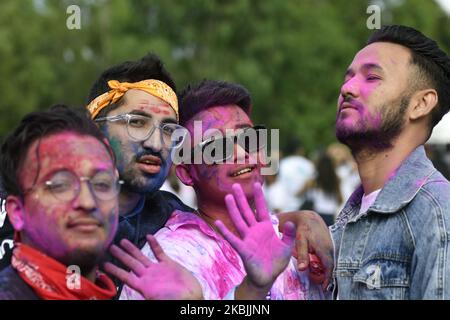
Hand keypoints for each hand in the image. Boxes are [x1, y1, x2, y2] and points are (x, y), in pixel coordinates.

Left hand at [104, 235, 202, 299]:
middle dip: (121, 255)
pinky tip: (149, 236)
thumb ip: (147, 298)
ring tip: (123, 241)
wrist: (190, 298)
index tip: (104, 264)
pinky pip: (159, 252)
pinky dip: (154, 244)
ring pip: (142, 256)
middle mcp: (148, 276)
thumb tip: (130, 302)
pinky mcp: (169, 264)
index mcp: (143, 286)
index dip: (115, 270)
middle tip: (110, 246)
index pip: (125, 276)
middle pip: (131, 263)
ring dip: (133, 249)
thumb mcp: (156, 301)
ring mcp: (158, 269)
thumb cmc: (174, 301)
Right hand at [215, 182, 295, 297]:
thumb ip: (289, 234)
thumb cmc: (276, 261)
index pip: (261, 209)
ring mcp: (247, 239)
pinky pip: (233, 239)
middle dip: (241, 199)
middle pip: (246, 211)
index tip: (256, 183)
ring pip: (239, 221)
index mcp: (266, 228)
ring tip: (227, 197)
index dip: (259, 197)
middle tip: (235, 185)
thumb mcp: (287, 247)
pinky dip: (225, 231)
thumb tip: (291, 222)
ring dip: (233, 209)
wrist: (267, 277)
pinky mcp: (243, 249)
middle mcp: (255, 230)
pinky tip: (218, 223)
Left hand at [276, 210, 333, 288]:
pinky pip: (329, 257)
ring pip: (330, 261)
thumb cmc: (303, 229)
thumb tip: (302, 269)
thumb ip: (302, 255)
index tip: (325, 287)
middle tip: (319, 283)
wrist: (308, 217)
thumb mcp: (300, 241)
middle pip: (331, 266)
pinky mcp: (329, 245)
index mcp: (324, 249)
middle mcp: (330, 248)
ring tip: (318, 276)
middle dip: (326, 275)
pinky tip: (319, 266)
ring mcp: (331, 246)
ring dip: (326, 270)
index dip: (328, 278)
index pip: (329, 267)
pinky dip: (326, 263)